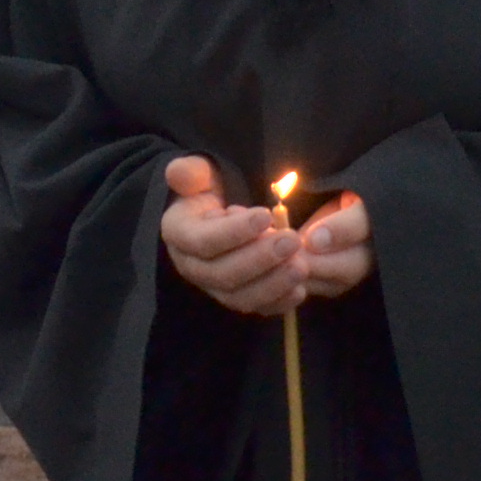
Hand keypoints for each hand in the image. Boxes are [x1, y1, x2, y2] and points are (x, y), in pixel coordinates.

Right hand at [160, 158, 361, 314]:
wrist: (214, 216)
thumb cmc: (207, 192)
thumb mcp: (199, 175)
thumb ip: (191, 172)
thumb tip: (179, 173)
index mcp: (179, 235)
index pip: (203, 241)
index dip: (234, 232)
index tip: (266, 215)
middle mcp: (193, 267)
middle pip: (223, 274)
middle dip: (260, 259)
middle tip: (292, 240)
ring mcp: (215, 288)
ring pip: (240, 297)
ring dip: (272, 284)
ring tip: (300, 266)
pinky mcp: (238, 298)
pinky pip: (257, 308)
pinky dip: (279, 303)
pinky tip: (300, 289)